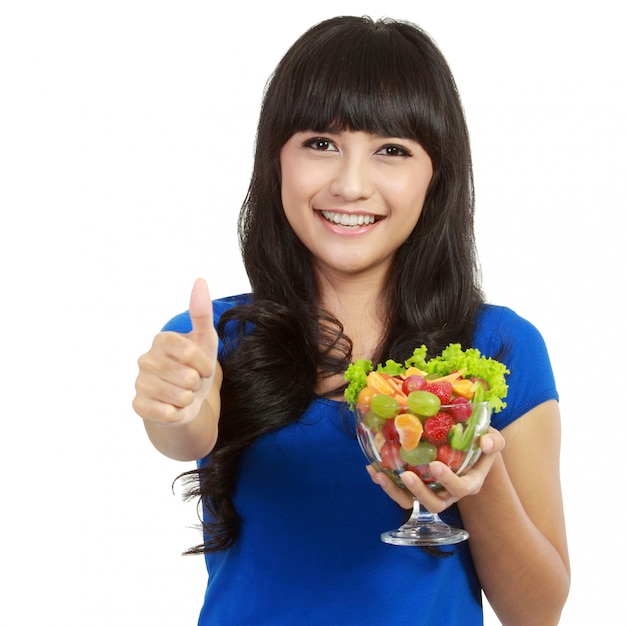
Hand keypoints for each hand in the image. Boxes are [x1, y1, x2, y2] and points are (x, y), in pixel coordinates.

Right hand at [132, 278, 217, 425]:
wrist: (189, 400)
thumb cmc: (197, 367)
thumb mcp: (206, 341)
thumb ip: (202, 313)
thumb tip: (200, 280)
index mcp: (161, 340)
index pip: (191, 353)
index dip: (205, 365)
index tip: (205, 368)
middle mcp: (145, 359)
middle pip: (187, 376)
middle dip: (197, 384)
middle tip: (191, 382)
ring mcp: (139, 383)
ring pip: (179, 397)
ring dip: (189, 399)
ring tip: (183, 394)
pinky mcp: (138, 405)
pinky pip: (166, 414)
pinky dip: (177, 413)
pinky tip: (173, 407)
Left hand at [366, 428, 505, 511]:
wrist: (469, 448)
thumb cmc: (480, 444)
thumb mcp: (493, 440)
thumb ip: (494, 442)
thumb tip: (486, 441)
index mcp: (470, 482)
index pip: (461, 488)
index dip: (448, 480)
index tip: (435, 465)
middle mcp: (449, 493)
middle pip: (435, 504)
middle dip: (419, 492)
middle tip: (405, 475)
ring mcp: (431, 491)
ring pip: (412, 503)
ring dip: (394, 492)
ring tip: (380, 475)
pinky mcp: (415, 487)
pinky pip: (399, 492)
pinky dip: (385, 483)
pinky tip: (372, 469)